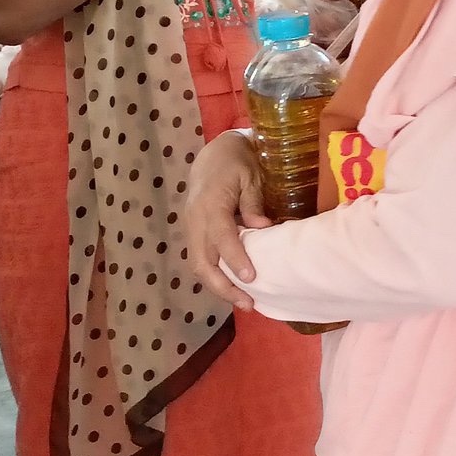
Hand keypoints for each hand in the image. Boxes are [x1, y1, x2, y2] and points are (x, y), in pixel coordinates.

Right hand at [181, 128, 268, 310]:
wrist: (215, 153)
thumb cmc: (237, 162)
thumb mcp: (251, 176)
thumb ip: (253, 203)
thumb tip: (264, 229)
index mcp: (210, 203)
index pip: (221, 237)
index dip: (235, 258)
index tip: (251, 278)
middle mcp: (195, 219)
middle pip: (201, 261)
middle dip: (223, 286)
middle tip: (248, 303)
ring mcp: (191, 227)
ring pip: (198, 265)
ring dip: (218, 286)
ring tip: (243, 301)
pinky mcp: (193, 232)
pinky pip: (200, 259)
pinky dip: (215, 276)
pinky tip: (233, 286)